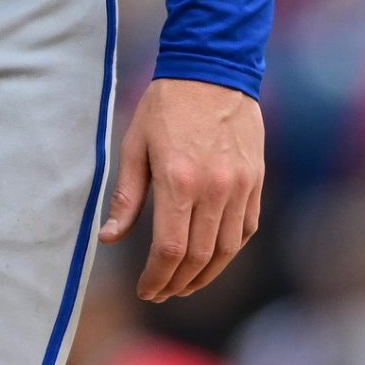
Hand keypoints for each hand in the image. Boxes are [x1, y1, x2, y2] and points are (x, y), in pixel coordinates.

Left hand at [98, 77, 263, 300]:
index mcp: (178, 181)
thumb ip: (126, 197)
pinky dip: (228, 250)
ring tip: (183, 284)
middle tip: (160, 293)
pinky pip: (246, 229)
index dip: (156, 278)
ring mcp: (240, 186)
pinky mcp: (255, 181)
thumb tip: (109, 238)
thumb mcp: (135, 145)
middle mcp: (214, 189)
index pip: (170, 250)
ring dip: (204, 275)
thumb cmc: (166, 106)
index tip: (144, 290)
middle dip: (177, 284)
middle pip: (198, 257)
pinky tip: (211, 257)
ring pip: (226, 250)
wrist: (213, 70)